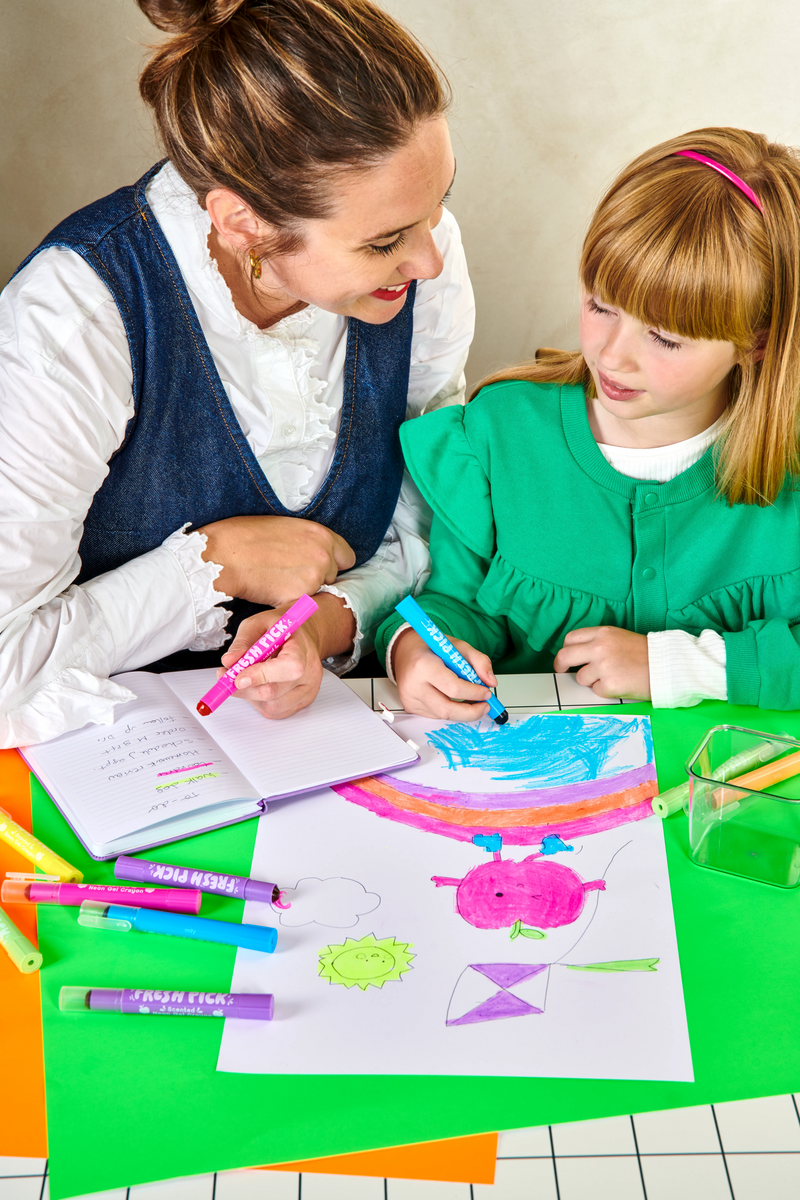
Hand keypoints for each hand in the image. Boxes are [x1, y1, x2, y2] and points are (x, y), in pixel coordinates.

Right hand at [197, 515, 355, 606]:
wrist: (222, 555)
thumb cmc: (244, 536)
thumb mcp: (285, 526)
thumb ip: (307, 540)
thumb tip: (312, 550)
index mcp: (321, 534)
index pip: (347, 556)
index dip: (333, 562)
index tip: (319, 566)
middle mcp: (323, 556)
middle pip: (332, 576)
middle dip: (316, 577)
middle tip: (290, 573)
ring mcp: (312, 578)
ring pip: (316, 592)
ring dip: (303, 591)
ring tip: (278, 580)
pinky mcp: (298, 598)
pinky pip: (301, 606)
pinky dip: (290, 603)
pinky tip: (273, 591)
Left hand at [219, 593, 356, 719]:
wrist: (301, 638)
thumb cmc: (281, 630)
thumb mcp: (259, 624)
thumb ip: (243, 642)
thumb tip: (229, 661)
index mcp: (302, 649)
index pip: (287, 667)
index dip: (260, 675)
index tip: (237, 678)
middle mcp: (309, 673)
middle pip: (274, 691)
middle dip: (244, 688)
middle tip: (226, 677)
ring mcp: (307, 691)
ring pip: (271, 705)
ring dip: (250, 696)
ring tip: (244, 679)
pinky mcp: (301, 703)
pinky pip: (275, 711)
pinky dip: (259, 702)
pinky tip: (256, 687)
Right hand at [392, 627, 496, 720]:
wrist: (405, 650)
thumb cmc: (431, 647)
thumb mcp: (458, 646)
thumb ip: (479, 661)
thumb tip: (491, 682)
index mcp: (424, 665)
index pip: (453, 688)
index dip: (474, 693)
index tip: (486, 692)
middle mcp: (413, 684)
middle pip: (447, 709)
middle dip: (471, 712)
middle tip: (485, 706)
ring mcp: (410, 698)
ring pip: (443, 715)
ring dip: (462, 712)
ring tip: (471, 701)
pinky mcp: (410, 706)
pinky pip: (435, 714)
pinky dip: (450, 710)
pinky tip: (453, 699)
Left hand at [553, 626, 650, 699]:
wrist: (667, 666)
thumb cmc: (646, 653)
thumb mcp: (619, 637)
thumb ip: (598, 643)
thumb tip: (578, 656)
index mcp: (602, 633)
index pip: (571, 639)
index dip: (566, 650)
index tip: (566, 658)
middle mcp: (599, 647)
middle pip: (565, 656)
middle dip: (561, 666)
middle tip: (562, 671)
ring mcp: (603, 666)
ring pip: (581, 678)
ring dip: (592, 680)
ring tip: (614, 676)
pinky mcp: (609, 685)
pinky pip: (596, 691)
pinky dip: (605, 690)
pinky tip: (621, 683)